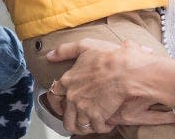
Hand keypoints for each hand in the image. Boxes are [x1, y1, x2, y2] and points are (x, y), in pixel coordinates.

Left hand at [47, 38, 174, 133]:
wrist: (124, 70)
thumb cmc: (107, 56)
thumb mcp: (84, 46)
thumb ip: (65, 50)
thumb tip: (50, 55)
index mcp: (68, 80)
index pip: (54, 95)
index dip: (57, 101)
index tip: (62, 105)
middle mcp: (73, 96)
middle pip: (65, 116)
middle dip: (72, 119)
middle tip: (80, 118)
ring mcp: (83, 108)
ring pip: (78, 126)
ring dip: (86, 126)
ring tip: (94, 123)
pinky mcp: (97, 117)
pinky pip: (96, 129)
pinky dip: (102, 127)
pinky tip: (107, 123)